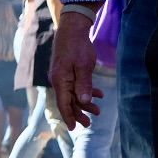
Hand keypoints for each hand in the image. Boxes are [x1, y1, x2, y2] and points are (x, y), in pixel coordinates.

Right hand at [49, 13, 101, 127]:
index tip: (74, 128)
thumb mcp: (83, 66)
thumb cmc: (77, 46)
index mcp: (60, 81)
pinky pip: (75, 86)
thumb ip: (84, 84)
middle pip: (68, 101)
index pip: (64, 103)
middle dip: (79, 113)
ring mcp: (62, 76)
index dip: (69, 117)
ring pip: (73, 94)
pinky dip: (85, 91)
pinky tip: (98, 95)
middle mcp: (59, 80)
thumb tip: (84, 101)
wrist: (72, 29)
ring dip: (84, 103)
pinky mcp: (67, 72)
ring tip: (97, 111)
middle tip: (90, 123)